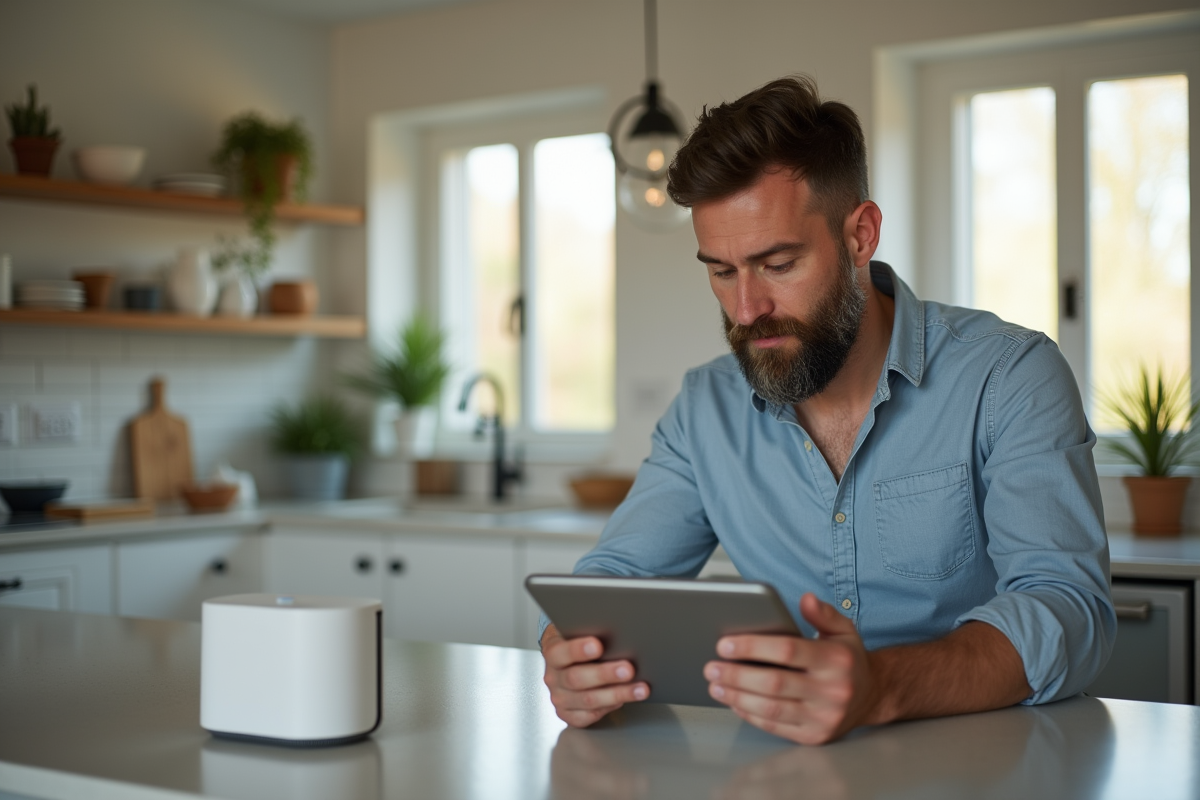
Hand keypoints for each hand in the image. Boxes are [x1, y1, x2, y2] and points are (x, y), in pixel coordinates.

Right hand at [541, 623, 649, 726]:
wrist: (569, 664)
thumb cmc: (581, 646)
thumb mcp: (581, 634)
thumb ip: (593, 635)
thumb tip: (620, 635)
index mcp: (553, 653)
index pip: (561, 652)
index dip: (578, 649)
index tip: (598, 645)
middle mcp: (553, 678)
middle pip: (577, 678)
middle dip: (605, 674)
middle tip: (628, 669)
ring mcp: (560, 699)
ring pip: (589, 700)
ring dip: (618, 694)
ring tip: (640, 688)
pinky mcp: (570, 715)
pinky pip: (591, 715)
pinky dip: (611, 707)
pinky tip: (626, 699)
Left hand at [703, 593, 879, 743]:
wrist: (872, 696)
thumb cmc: (848, 660)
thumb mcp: (843, 630)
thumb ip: (823, 613)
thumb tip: (805, 599)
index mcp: (836, 660)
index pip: (788, 651)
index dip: (752, 647)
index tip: (724, 644)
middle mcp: (832, 691)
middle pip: (774, 683)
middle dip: (736, 675)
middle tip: (711, 667)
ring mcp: (823, 717)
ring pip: (771, 708)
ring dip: (737, 697)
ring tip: (715, 686)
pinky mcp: (814, 736)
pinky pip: (776, 727)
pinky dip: (750, 715)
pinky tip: (734, 702)